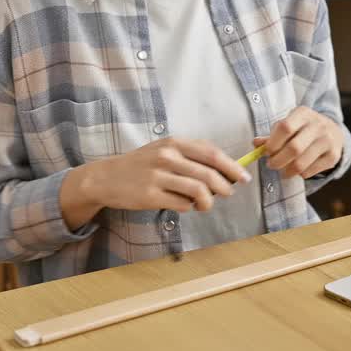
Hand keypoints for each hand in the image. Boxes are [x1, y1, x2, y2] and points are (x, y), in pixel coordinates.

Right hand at [60, 138, 250, 229]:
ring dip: (208, 201)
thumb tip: (226, 168)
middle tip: (227, 193)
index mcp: (173, 143)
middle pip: (208, 174)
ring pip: (198, 191)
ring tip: (206, 204)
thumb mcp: (165, 149)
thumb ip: (192, 155)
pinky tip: (186, 205)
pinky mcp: (149, 196)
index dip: (232, 167)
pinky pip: (181, 204)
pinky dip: (189, 207)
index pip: (211, 154)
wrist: (107, 177)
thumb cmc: (142, 164)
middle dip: (225, 187)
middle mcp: (166, 157)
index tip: (244, 177)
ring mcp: (157, 176)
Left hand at [255, 106, 344, 179]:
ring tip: (282, 170)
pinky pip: (309, 172)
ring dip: (286, 171)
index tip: (266, 152)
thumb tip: (256, 144)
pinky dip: (299, 174)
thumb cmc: (303, 129)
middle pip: (293, 148)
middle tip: (271, 164)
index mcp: (303, 113)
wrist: (333, 132)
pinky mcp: (333, 156)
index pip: (285, 127)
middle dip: (277, 161)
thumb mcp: (289, 125)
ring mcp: (328, 141)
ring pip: (301, 164)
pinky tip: (298, 169)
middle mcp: (318, 125)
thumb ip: (272, 135)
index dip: (273, 143)